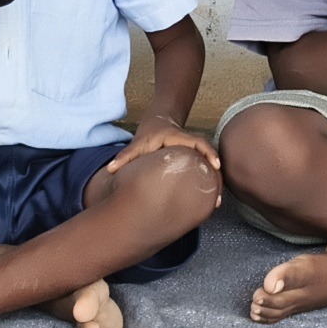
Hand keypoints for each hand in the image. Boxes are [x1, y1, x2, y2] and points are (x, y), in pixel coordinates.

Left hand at [106, 116, 221, 205]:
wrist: (159, 123)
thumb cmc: (149, 134)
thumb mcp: (137, 143)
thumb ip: (125, 156)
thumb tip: (110, 169)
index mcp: (181, 138)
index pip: (200, 143)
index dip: (209, 153)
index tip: (216, 166)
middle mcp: (192, 144)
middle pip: (210, 158)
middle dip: (216, 177)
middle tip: (217, 198)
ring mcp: (196, 152)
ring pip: (211, 167)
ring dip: (215, 183)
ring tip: (216, 203)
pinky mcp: (197, 160)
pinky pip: (206, 170)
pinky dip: (210, 183)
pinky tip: (209, 200)